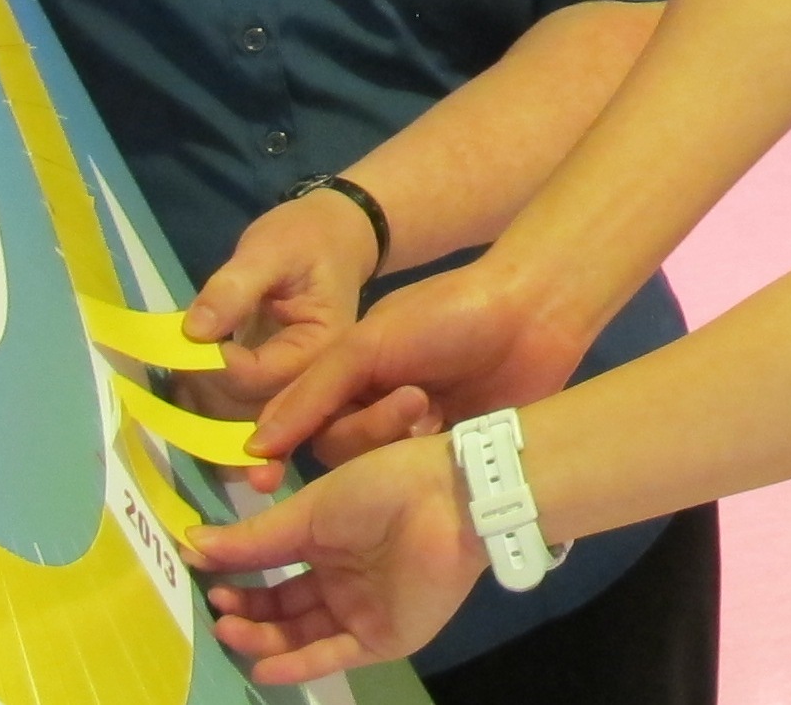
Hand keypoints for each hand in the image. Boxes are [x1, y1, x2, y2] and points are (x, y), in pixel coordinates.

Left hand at [185, 188, 383, 415]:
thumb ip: (236, 288)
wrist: (337, 233)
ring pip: (239, 414)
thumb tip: (194, 331)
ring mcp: (294, 383)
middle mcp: (314, 377)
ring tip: (179, 359)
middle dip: (204, 383)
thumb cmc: (309, 237)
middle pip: (249, 407)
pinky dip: (208, 396)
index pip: (260, 377)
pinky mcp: (275, 380)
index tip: (187, 336)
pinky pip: (239, 403)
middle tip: (176, 348)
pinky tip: (188, 371)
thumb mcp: (272, 250)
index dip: (215, 364)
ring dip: (200, 396)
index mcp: (323, 347)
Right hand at [191, 434, 483, 684]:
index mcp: (326, 543)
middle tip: (215, 607)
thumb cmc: (379, 489)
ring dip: (262, 638)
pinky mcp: (384, 637)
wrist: (447, 498)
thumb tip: (191, 544)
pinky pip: (334, 656)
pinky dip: (298, 664)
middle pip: (282, 609)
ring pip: (302, 636)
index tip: (201, 577)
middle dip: (245, 611)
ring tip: (227, 628)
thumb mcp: (308, 510)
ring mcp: (362, 611)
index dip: (237, 577)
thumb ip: (254, 537)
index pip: (271, 569)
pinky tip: (261, 664)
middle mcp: (341, 581)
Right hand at [250, 255, 596, 468]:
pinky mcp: (448, 449)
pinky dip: (423, 456)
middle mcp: (374, 403)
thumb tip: (257, 444)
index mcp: (348, 372)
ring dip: (394, 438)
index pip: (298, 420)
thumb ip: (315, 390)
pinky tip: (449, 428)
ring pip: (373, 464)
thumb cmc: (446, 314)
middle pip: (336, 447)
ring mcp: (413, 430)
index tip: (263, 479)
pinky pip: (414, 473)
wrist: (533, 312)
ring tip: (431, 404)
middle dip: (366, 429)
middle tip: (412, 399)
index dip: (279, 447)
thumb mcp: (370, 342)